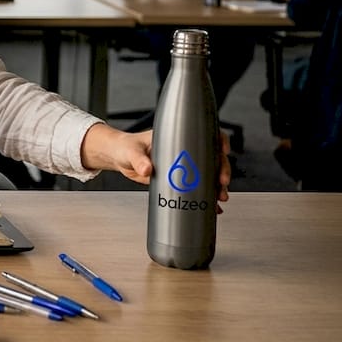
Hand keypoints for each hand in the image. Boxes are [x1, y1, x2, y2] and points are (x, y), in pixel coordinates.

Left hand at [80, 123, 230, 210]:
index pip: (204, 134)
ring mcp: (182, 166)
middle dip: (221, 169)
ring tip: (220, 197)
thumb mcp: (132, 151)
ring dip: (217, 186)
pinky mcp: (177, 180)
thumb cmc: (126, 147)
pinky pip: (196, 188)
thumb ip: (139, 160)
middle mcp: (183, 151)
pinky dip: (205, 198)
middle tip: (221, 182)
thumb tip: (147, 169)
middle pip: (212, 157)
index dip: (218, 140)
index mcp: (175, 138)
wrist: (119, 158)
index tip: (223, 150)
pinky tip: (213, 207)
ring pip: (208, 174)